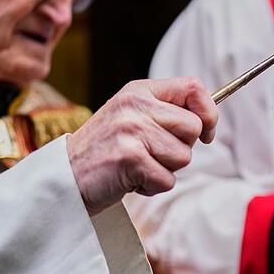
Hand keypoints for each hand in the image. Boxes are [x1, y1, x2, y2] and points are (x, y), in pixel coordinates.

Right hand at [67, 77, 218, 214]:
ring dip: (165, 170)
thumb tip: (208, 120)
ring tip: (137, 166)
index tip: (205, 133)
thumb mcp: (132, 116)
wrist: (65, 177)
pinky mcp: (129, 158)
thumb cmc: (106, 150)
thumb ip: (166, 112)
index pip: (194, 87)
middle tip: (152, 154)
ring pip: (184, 157)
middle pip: (193, 127)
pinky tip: (130, 179)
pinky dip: (153, 187)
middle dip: (181, 149)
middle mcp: (135, 105)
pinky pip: (167, 180)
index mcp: (139, 91)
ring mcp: (131, 130)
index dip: (209, 113)